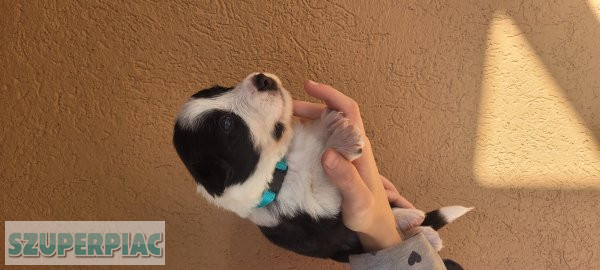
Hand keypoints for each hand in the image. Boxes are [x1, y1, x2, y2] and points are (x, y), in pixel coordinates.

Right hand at [293, 80, 405, 251]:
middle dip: (309, 107)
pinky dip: (306, 136)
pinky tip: (292, 143)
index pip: (348, 111)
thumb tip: (327, 153)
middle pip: (332, 115)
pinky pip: (321, 141)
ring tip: (284, 125)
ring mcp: (344, 153)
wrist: (376, 228)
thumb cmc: (369, 214)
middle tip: (285, 111)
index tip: (309, 87)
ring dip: (306, 121)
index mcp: (359, 149)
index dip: (330, 95)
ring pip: (326, 127)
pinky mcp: (337, 163)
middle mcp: (352, 146)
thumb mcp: (358, 200)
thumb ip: (346, 178)